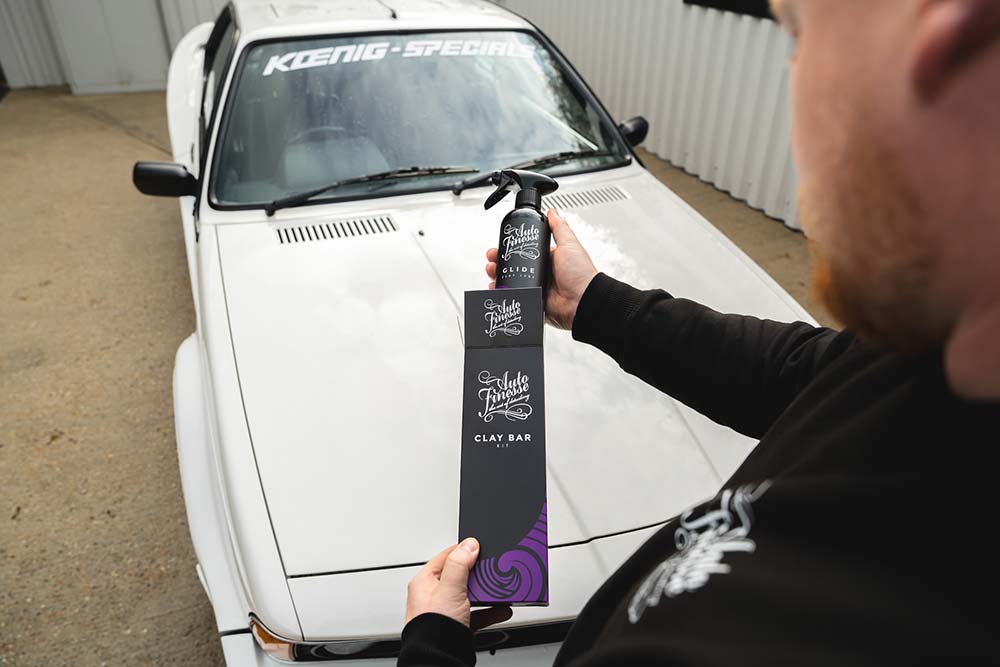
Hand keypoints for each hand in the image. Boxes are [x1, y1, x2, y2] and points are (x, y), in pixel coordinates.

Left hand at [405, 538, 512, 630]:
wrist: (438, 660)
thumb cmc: (433, 628)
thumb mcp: (449, 589)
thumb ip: (460, 564)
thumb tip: (469, 544)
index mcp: (424, 582)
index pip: (447, 556)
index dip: (465, 550)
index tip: (481, 547)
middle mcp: (433, 596)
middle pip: (460, 576)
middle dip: (480, 574)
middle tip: (493, 569)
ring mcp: (446, 611)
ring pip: (471, 596)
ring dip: (488, 593)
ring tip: (501, 590)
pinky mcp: (457, 625)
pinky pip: (477, 613)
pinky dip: (490, 611)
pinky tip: (502, 610)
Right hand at [486, 208, 597, 329]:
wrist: (583, 301)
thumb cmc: (580, 274)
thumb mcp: (570, 245)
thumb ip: (560, 228)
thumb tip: (552, 211)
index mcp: (549, 258)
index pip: (524, 249)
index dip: (511, 247)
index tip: (500, 245)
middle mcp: (542, 272)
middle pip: (515, 265)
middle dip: (500, 261)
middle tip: (492, 259)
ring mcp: (537, 287)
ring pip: (512, 280)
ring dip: (499, 275)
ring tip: (492, 271)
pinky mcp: (534, 300)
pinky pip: (516, 295)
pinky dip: (505, 292)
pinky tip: (496, 288)